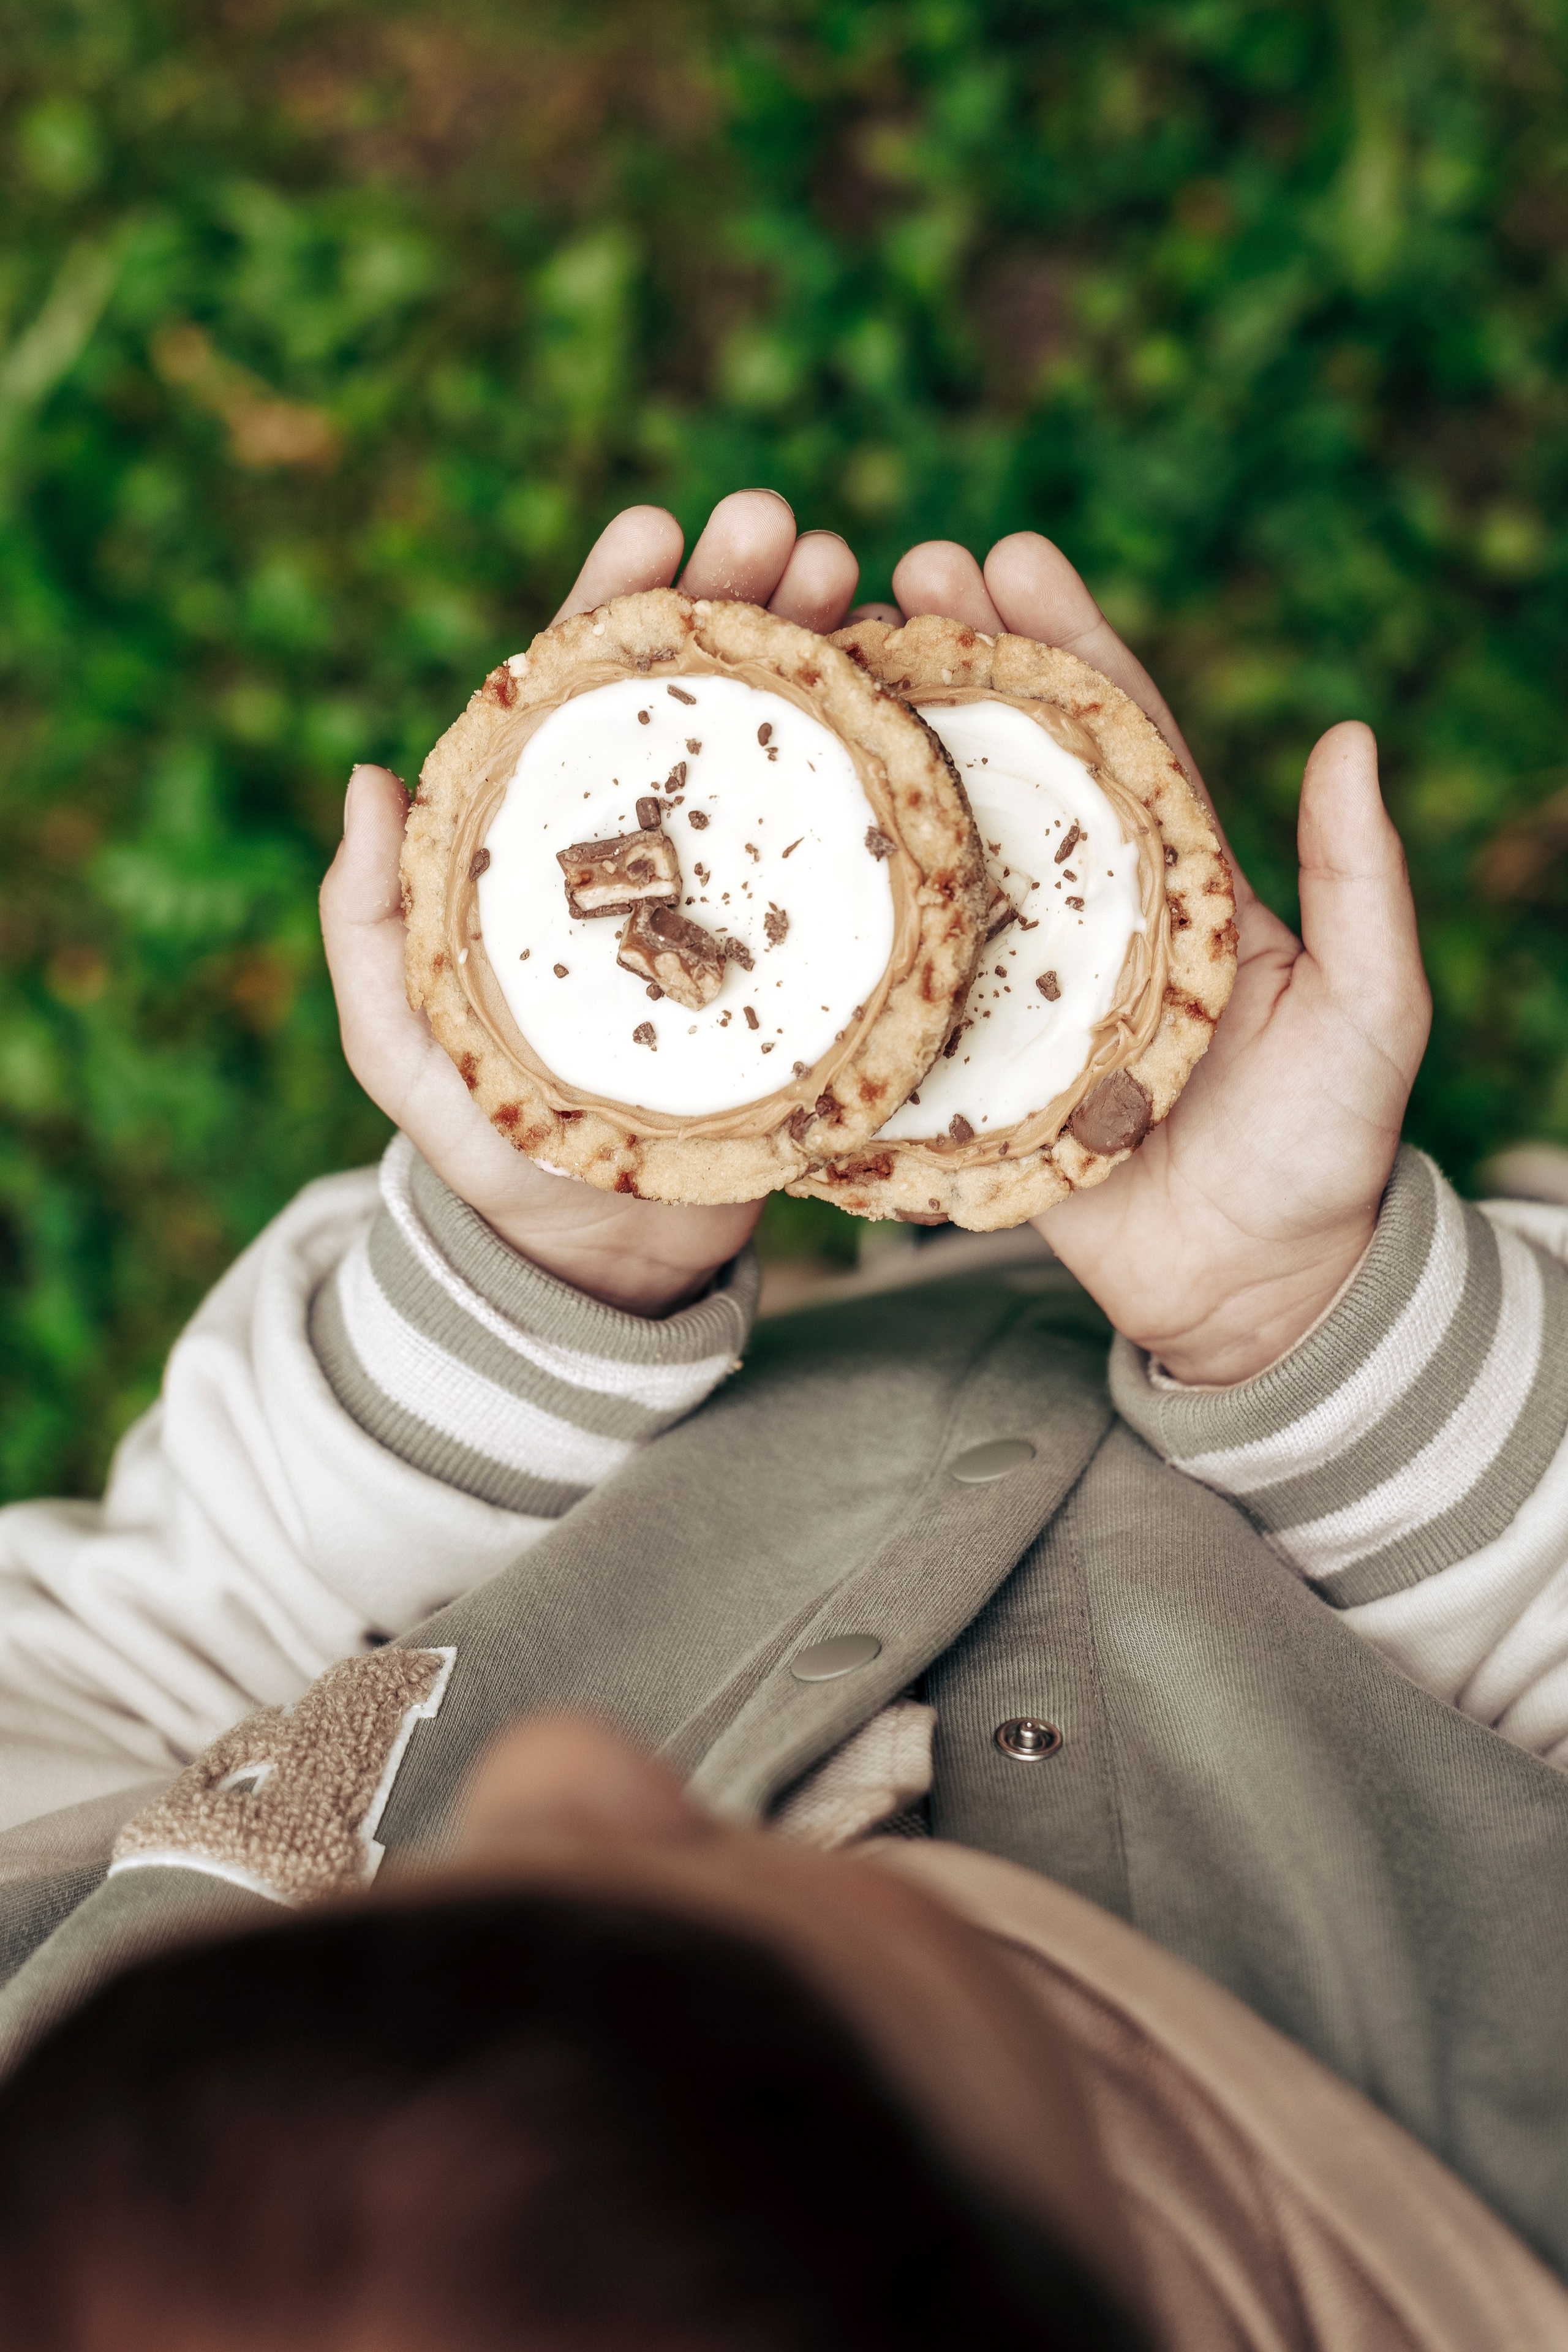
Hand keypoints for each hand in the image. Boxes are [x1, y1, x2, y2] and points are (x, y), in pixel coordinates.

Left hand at [320, 492, 862, 1315]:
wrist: (596, 1252)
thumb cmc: (482, 1138)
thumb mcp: (398, 1035)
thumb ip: (369, 918)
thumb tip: (364, 775)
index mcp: (551, 837)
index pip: (578, 695)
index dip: (614, 605)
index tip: (654, 528)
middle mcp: (653, 845)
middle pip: (694, 694)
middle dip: (740, 596)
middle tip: (788, 531)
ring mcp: (737, 892)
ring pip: (781, 746)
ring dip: (822, 652)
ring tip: (861, 579)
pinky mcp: (809, 955)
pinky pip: (851, 849)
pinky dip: (885, 767)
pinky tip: (915, 697)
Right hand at [891, 534, 1431, 1383]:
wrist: (1254, 1288)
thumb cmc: (1325, 1145)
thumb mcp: (1371, 1007)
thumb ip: (1358, 881)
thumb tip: (1354, 737)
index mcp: (1177, 875)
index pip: (1119, 731)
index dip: (1065, 641)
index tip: (1008, 557)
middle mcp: (1084, 910)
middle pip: (1009, 765)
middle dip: (954, 664)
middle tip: (889, 575)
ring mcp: (1013, 983)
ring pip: (939, 853)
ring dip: (884, 761)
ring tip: (819, 670)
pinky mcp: (963, 1064)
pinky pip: (897, 985)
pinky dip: (844, 928)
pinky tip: (784, 855)